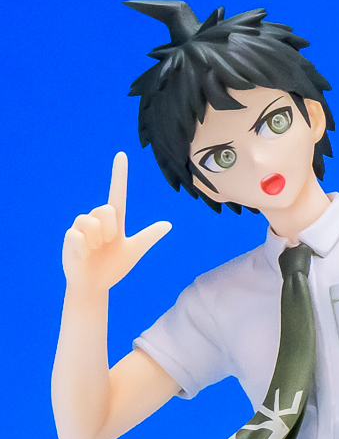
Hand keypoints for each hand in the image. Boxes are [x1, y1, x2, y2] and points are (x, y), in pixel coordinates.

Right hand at [62, 152, 171, 293]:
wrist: (95, 284)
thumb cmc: (114, 266)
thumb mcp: (134, 251)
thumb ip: (148, 236)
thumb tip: (168, 224)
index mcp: (115, 221)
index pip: (117, 193)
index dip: (119, 175)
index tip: (122, 154)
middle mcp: (97, 220)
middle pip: (106, 209)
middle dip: (110, 229)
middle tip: (108, 244)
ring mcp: (82, 227)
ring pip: (92, 221)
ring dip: (97, 239)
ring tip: (95, 250)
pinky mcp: (70, 237)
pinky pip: (78, 235)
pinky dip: (85, 249)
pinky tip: (85, 256)